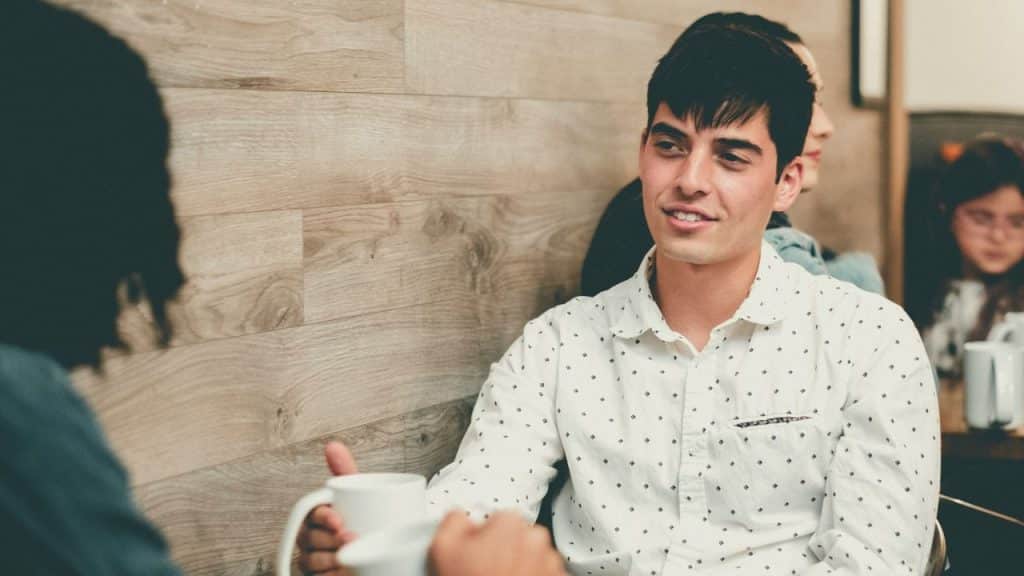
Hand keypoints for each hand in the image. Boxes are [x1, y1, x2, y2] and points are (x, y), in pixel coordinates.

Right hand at [295, 442, 358, 574]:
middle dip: (328, 540)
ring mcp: (315, 559)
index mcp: (318, 515)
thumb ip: (346, 471)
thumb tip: (332, 445)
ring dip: (328, 560)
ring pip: (308, 561)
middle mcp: (312, 537)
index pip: (310, 513)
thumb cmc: (367, 518)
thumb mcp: (360, 494)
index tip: (338, 520)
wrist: (389, 551)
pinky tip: (343, 573)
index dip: (321, 517)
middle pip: (307, 538)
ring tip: (350, 558)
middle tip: (351, 539)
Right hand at [428, 511, 565, 575]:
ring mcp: (551, 564)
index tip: (477, 556)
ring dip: (522, 567)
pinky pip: (546, 575)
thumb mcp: (442, 548)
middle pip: (518, 537)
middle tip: (488, 573)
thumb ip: (454, 520)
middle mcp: (536, 540)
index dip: (484, 538)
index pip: (497, 520)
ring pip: (534, 557)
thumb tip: (463, 517)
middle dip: (506, 551)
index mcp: (510, 524)